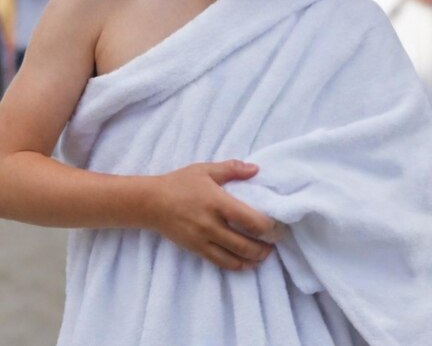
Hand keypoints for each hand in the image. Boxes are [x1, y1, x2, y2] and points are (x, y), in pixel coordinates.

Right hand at [151, 160, 280, 269]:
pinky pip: (220, 262)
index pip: (249, 220)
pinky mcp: (196, 249)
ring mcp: (203, 240)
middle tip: (276, 241)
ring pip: (234, 257)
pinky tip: (246, 263)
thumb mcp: (206, 170)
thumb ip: (232, 169)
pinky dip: (236, 265)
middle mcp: (212, 224)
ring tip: (265, 253)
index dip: (268, 226)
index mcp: (217, 202)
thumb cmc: (180, 183)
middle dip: (265, 246)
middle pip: (245, 243)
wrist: (151, 202)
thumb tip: (256, 169)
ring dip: (254, 258)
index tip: (278, 225)